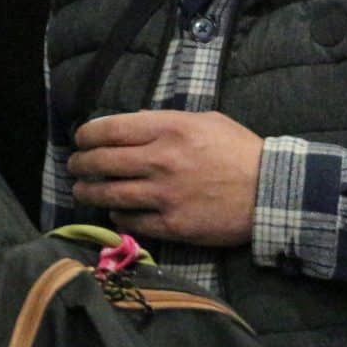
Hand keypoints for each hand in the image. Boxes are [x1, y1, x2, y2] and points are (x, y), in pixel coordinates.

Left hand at [67, 109, 259, 247]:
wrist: (271, 191)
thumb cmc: (239, 150)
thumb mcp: (206, 120)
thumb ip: (166, 121)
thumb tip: (133, 123)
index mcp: (169, 129)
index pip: (110, 129)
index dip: (87, 134)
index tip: (81, 139)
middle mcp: (161, 161)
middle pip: (102, 162)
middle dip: (80, 164)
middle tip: (75, 166)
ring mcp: (164, 195)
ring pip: (109, 195)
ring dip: (88, 193)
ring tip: (82, 191)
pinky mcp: (172, 225)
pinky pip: (131, 222)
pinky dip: (116, 216)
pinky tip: (114, 213)